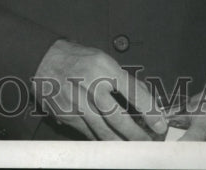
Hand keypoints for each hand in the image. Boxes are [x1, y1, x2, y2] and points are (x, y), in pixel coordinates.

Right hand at [32, 39, 165, 139]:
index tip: (160, 124)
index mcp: (103, 67)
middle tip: (150, 141)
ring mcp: (77, 103)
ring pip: (104, 131)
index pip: (132, 91)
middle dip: (137, 134)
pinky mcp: (68, 116)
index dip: (149, 110)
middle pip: (118, 118)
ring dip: (122, 142)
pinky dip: (104, 140)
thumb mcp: (104, 59)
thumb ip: (123, 78)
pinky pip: (90, 134)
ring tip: (135, 147)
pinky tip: (114, 143)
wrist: (44, 60)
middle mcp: (90, 86)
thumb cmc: (78, 59)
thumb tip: (145, 96)